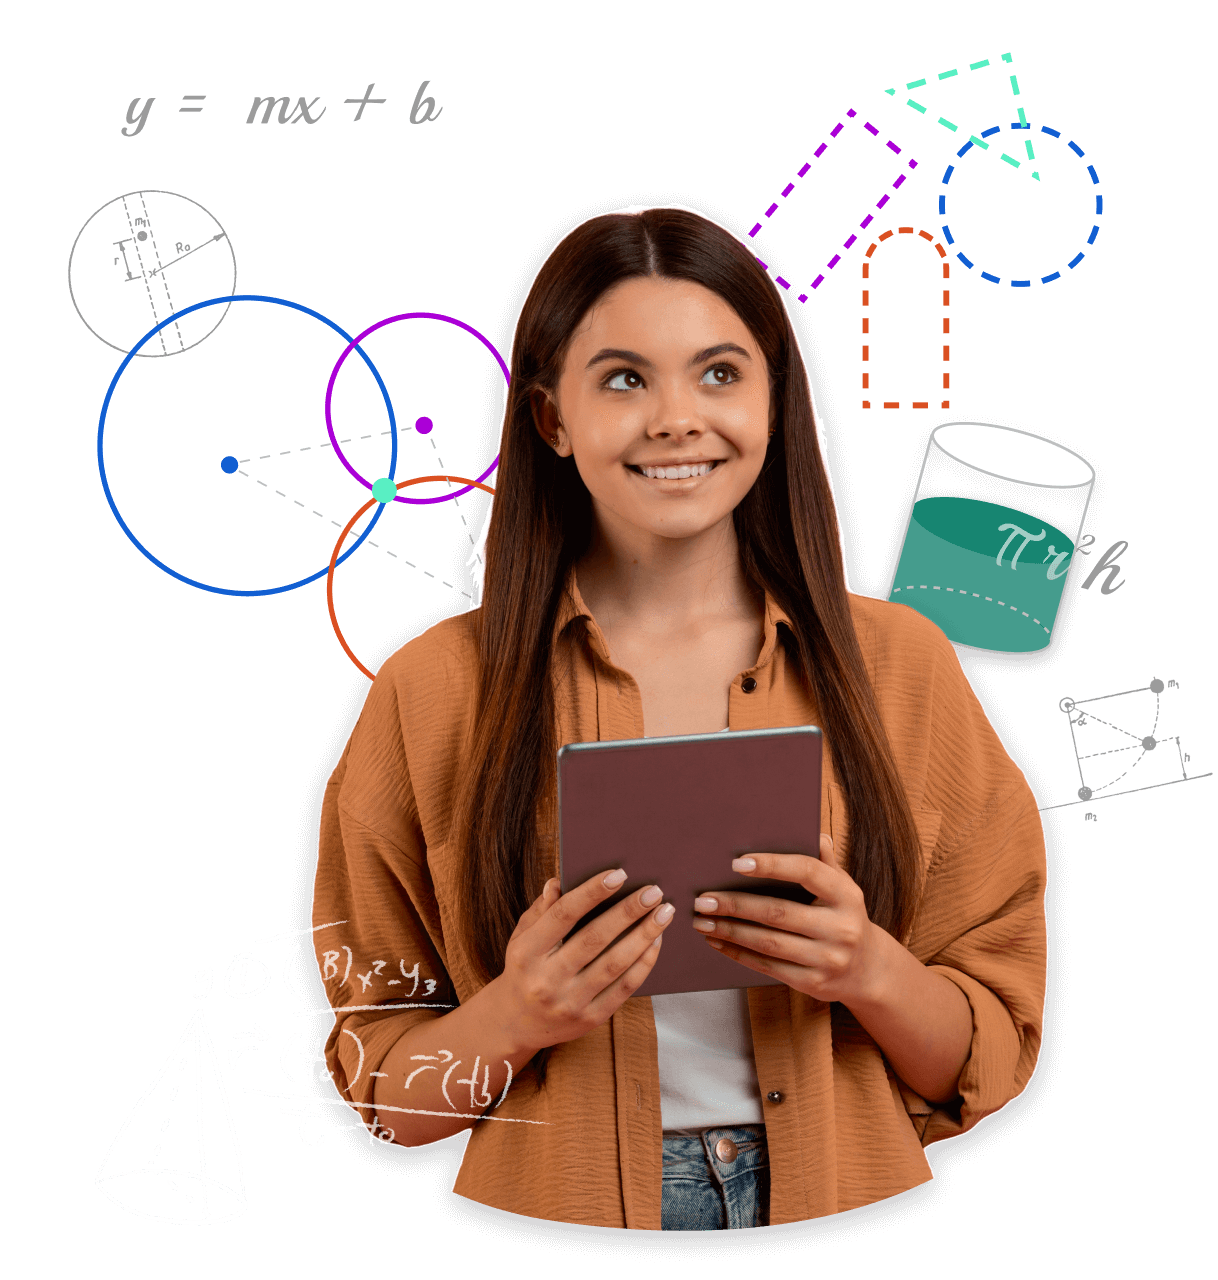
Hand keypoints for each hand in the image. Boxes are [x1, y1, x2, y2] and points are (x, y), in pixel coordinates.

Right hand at [490, 869, 674, 1056]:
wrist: (519, 1022)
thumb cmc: (525, 967)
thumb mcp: (522, 935)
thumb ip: (542, 909)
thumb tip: (558, 882)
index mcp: (526, 953)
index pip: (563, 914)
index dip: (592, 892)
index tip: (619, 874)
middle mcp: (546, 980)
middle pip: (595, 938)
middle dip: (628, 912)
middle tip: (654, 891)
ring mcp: (569, 1003)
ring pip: (615, 963)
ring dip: (644, 935)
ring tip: (664, 913)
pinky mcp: (590, 1019)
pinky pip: (624, 988)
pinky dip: (644, 962)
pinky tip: (655, 941)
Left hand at [691, 834, 883, 1004]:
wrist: (868, 970)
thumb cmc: (843, 917)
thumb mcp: (842, 887)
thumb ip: (824, 862)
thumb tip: (811, 832)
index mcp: (847, 895)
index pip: (807, 872)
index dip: (772, 865)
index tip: (736, 862)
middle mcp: (840, 928)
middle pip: (779, 912)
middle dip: (736, 904)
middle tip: (703, 898)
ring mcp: (827, 958)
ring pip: (768, 943)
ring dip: (730, 930)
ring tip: (701, 920)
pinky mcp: (813, 983)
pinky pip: (767, 966)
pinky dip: (737, 953)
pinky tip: (717, 940)